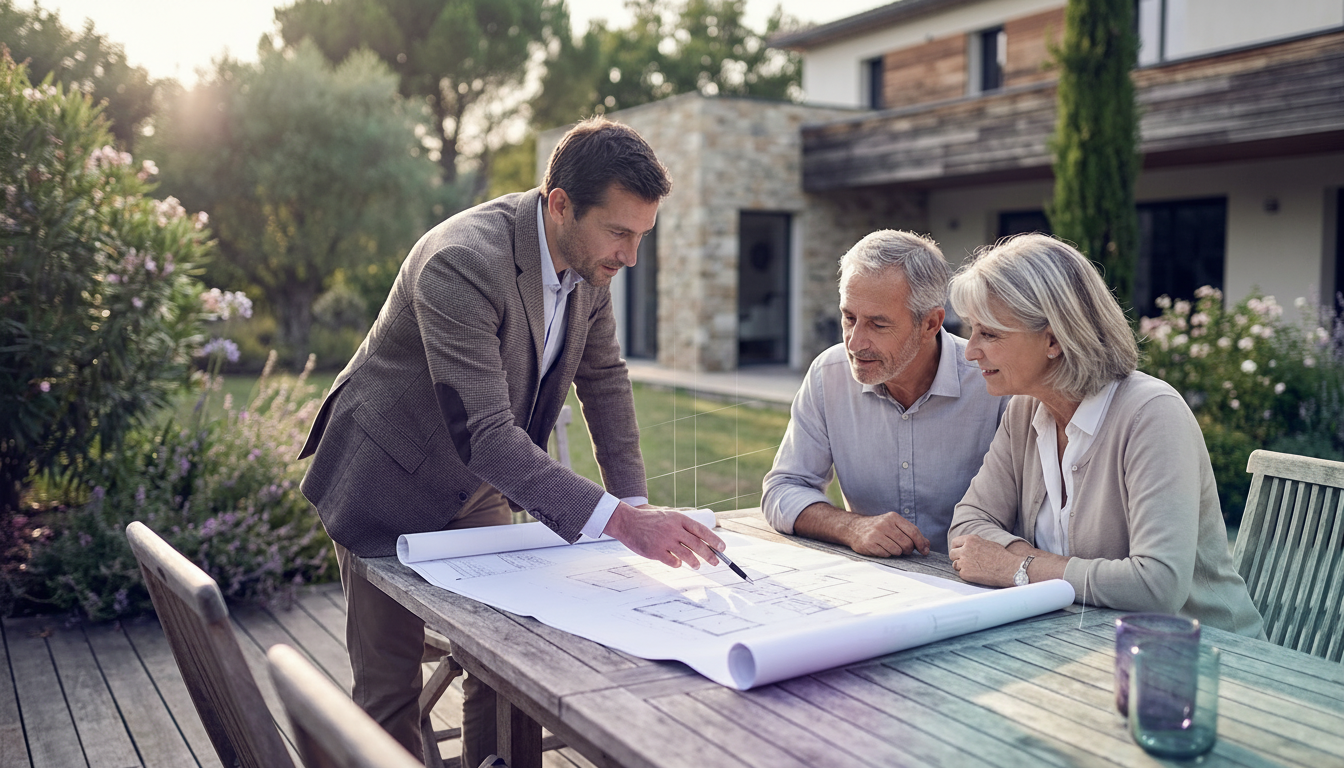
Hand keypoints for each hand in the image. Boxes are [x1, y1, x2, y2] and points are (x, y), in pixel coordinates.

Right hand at [603, 503, 724, 568]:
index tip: (723, 548)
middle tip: (715, 562)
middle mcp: (673, 529)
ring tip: (697, 565)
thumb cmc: (650, 521)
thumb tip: (703, 540)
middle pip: (697, 545)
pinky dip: (678, 564)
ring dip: (695, 562)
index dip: (714, 540)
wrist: (627, 522)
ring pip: (687, 555)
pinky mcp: (655, 552)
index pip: (701, 530)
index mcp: (678, 519)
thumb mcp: (668, 516)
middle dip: (710, 555)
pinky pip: (673, 562)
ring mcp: (664, 541)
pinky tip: (677, 563)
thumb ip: (683, 526)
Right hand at [844, 511, 929, 556]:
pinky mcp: (868, 543)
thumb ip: (911, 533)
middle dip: (908, 550)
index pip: (913, 531)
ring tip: (890, 547)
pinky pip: (886, 554)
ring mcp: (875, 533)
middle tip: (903, 550)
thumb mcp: (894, 525)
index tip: (925, 551)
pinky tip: (881, 549)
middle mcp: (884, 524)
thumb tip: (927, 546)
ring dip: (896, 553)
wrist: (853, 528)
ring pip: (897, 551)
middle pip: (907, 543)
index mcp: (893, 517)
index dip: (921, 543)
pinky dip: (886, 554)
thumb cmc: (878, 528)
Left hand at [948, 534, 1017, 586]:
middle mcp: (965, 549)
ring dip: (962, 567)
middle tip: (965, 562)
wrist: (1009, 568)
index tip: (959, 552)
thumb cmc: (1001, 556)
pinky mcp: (965, 573)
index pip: (955, 542)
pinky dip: (967, 575)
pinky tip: (978, 574)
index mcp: (970, 539)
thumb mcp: (986, 543)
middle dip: (957, 558)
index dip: (956, 548)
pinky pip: (961, 574)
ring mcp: (964, 561)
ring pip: (955, 565)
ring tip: (974, 569)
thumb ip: (973, 544)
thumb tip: (964, 547)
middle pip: (952, 554)